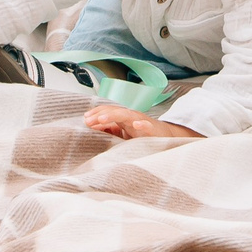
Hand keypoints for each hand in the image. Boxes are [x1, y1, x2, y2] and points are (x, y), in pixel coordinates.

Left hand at [83, 104, 201, 140]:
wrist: (166, 138)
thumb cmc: (143, 137)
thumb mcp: (123, 135)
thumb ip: (110, 131)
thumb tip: (92, 128)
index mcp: (124, 119)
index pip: (108, 112)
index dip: (96, 114)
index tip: (84, 119)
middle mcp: (132, 118)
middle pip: (114, 112)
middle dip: (100, 115)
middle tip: (88, 121)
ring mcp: (142, 122)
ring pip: (127, 116)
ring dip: (114, 116)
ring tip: (102, 119)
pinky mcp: (153, 130)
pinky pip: (147, 126)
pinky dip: (143, 125)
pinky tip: (137, 125)